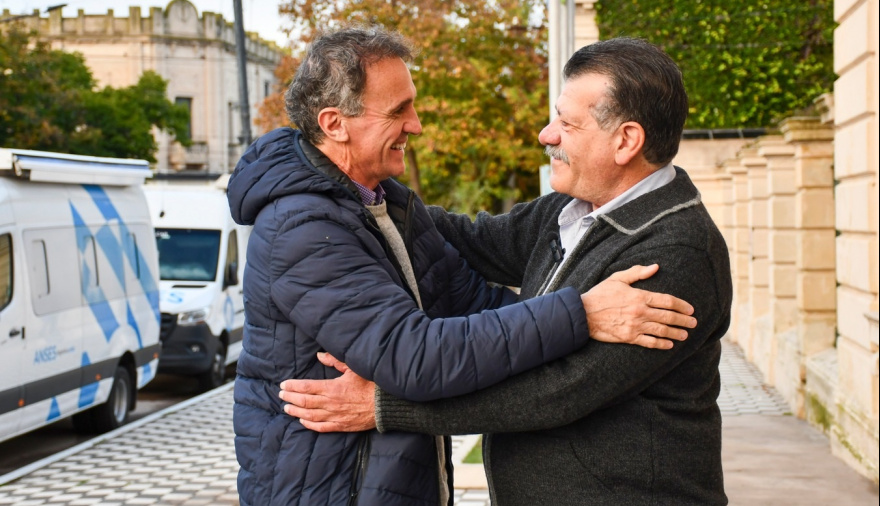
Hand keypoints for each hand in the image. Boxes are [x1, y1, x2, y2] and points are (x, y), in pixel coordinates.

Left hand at [279, 352, 376, 431]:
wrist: (384, 405)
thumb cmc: (370, 384)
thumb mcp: (352, 368)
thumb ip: (334, 361)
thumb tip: (319, 355)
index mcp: (332, 388)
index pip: (306, 387)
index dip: (292, 386)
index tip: (283, 384)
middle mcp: (330, 403)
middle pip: (304, 401)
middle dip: (290, 397)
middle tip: (281, 394)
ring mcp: (334, 416)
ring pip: (309, 415)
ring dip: (296, 411)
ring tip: (287, 408)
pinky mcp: (340, 426)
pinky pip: (320, 427)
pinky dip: (309, 424)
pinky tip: (302, 421)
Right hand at [581, 264, 695, 349]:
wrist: (583, 314)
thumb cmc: (599, 295)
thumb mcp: (617, 278)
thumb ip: (637, 273)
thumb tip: (655, 267)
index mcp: (639, 296)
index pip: (667, 300)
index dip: (681, 305)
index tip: (690, 309)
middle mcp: (640, 312)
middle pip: (668, 317)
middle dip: (683, 320)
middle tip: (694, 322)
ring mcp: (635, 326)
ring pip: (662, 331)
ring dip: (676, 333)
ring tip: (685, 334)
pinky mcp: (629, 337)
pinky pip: (649, 342)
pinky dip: (661, 344)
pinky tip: (669, 345)